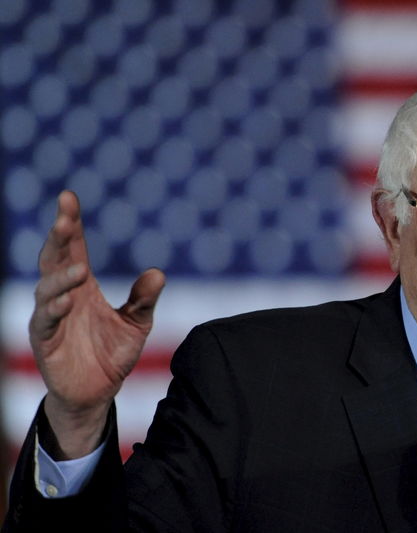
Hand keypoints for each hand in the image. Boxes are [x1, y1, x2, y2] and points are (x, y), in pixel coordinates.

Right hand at [29, 191, 165, 457]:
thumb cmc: (112, 354)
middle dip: (58, 236)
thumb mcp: (136, 324)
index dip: (70, 223)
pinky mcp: (44, 341)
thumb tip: (157, 272)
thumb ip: (144, 299)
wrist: (97, 393)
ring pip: (47, 288)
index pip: (74, 248)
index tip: (68, 197)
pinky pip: (45, 321)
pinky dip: (54, 309)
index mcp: (83, 286)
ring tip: (79, 268)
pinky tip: (67, 301)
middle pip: (54, 258)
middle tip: (64, 216)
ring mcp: (51, 317)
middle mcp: (63, 295)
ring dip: (61, 276)